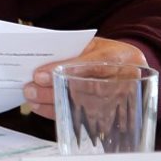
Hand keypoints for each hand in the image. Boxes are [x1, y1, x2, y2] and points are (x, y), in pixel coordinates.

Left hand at [23, 35, 145, 118]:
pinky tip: (40, 107)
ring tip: (31, 98)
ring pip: (83, 105)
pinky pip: (82, 115)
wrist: (130, 66)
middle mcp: (124, 80)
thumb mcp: (94, 44)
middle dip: (54, 89)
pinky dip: (58, 112)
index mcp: (120, 57)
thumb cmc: (105, 53)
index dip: (67, 70)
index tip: (40, 75)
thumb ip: (74, 51)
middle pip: (86, 88)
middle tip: (30, 88)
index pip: (94, 65)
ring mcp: (120, 99)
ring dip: (53, 102)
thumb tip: (41, 62)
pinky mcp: (109, 113)